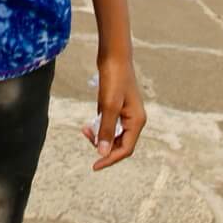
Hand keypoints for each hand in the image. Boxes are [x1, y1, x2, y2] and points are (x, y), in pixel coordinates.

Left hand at [83, 52, 145, 170]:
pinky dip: (100, 128)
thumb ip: (106, 130)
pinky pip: (110, 126)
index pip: (125, 149)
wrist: (114, 56)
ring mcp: (126, 114)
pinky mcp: (118, 108)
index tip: (94, 166)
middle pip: (120, 144)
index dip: (110, 159)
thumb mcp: (108, 105)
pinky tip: (90, 124)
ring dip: (100, 136)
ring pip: (114, 135)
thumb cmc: (114, 79)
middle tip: (86, 135)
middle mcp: (134, 120)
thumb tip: (103, 152)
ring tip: (86, 129)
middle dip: (103, 146)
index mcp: (137, 121)